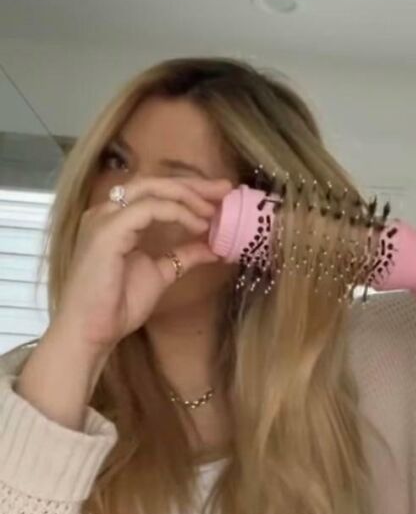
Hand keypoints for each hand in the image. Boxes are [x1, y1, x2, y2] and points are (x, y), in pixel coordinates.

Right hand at [52, 176, 231, 354]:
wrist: (93, 331)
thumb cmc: (118, 305)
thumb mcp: (161, 273)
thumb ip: (183, 255)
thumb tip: (212, 248)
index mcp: (116, 219)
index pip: (155, 192)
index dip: (189, 190)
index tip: (220, 196)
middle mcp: (106, 211)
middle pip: (155, 183)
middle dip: (193, 185)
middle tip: (224, 189)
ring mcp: (105, 218)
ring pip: (152, 189)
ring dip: (187, 196)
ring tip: (213, 211)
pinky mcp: (108, 230)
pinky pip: (148, 209)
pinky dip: (176, 212)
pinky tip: (197, 225)